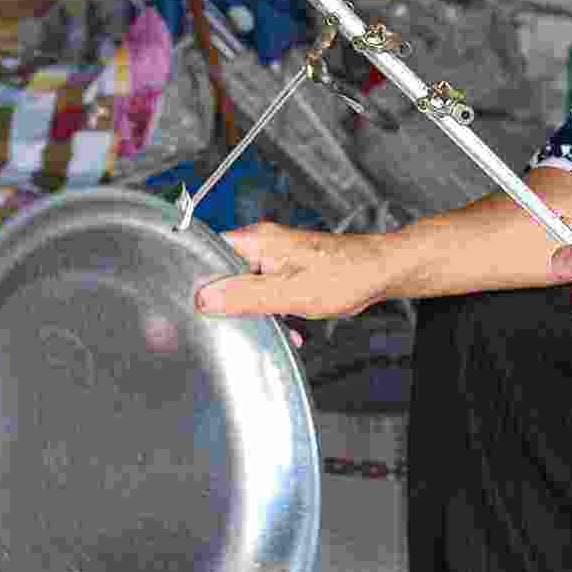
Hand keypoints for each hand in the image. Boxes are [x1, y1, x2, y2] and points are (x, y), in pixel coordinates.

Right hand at [193, 223, 393, 322]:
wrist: (379, 272)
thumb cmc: (344, 274)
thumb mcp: (289, 292)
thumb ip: (246, 295)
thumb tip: (204, 298)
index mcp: (256, 241)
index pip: (207, 253)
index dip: (195, 280)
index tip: (193, 306)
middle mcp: (261, 244)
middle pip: (224, 273)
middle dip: (228, 303)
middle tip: (234, 325)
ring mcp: (274, 257)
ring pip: (245, 286)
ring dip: (255, 312)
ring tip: (271, 329)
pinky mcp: (287, 270)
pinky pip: (266, 291)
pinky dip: (273, 312)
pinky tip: (288, 330)